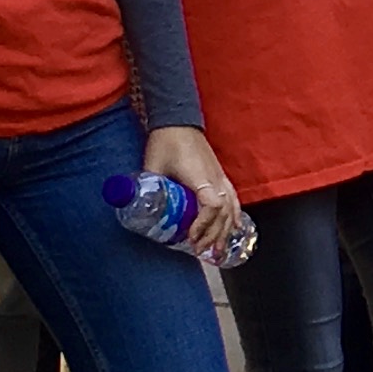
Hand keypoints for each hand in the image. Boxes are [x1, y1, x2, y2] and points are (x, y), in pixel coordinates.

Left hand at [140, 122, 241, 259]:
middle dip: (213, 235)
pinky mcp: (220, 176)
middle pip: (223, 213)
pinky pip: (234, 199)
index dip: (203, 224)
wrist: (178, 120)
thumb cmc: (166, 141)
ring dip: (225, 231)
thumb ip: (147, 186)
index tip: (190, 236)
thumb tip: (136, 208)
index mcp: (199, 177)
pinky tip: (236, 228)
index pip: (211, 205)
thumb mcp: (152, 165)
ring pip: (231, 209)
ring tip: (217, 251)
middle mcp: (214, 179)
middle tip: (199, 251)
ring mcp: (220, 177)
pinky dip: (236, 215)